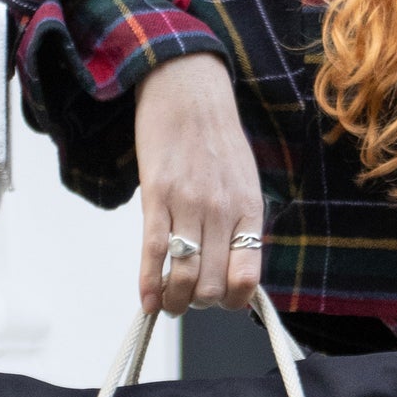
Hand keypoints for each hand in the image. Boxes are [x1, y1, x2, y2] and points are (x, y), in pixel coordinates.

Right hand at [134, 56, 265, 317]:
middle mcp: (222, 211)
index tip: (220, 301)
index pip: (247, 277)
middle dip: (199, 304)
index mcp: (248, 209)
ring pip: (184, 275)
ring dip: (175, 302)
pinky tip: (147, 302)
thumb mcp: (244, 181)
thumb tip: (234, 269)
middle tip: (189, 300)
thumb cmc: (217, 138)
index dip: (232, 301)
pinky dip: (149, 284)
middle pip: (212, 284)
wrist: (189, 91)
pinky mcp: (156, 195)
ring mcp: (188, 204)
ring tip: (168, 305)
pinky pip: (153, 251)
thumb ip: (241, 223)